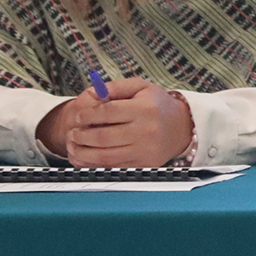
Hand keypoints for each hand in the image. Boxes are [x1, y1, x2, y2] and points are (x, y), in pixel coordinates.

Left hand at [48, 78, 195, 166]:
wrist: (182, 127)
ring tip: (74, 146)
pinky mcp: (143, 164)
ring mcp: (145, 150)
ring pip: (105, 156)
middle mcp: (146, 130)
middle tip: (73, 132)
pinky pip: (113, 167)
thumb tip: (93, 93)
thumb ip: (116, 87)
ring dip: (83, 152)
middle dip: (82, 135)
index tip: (79, 116)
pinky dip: (93, 165)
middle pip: (103, 136)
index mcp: (145, 108)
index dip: (88, 115)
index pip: (108, 112)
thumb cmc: (158, 105)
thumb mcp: (141, 87)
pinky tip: (84, 158)